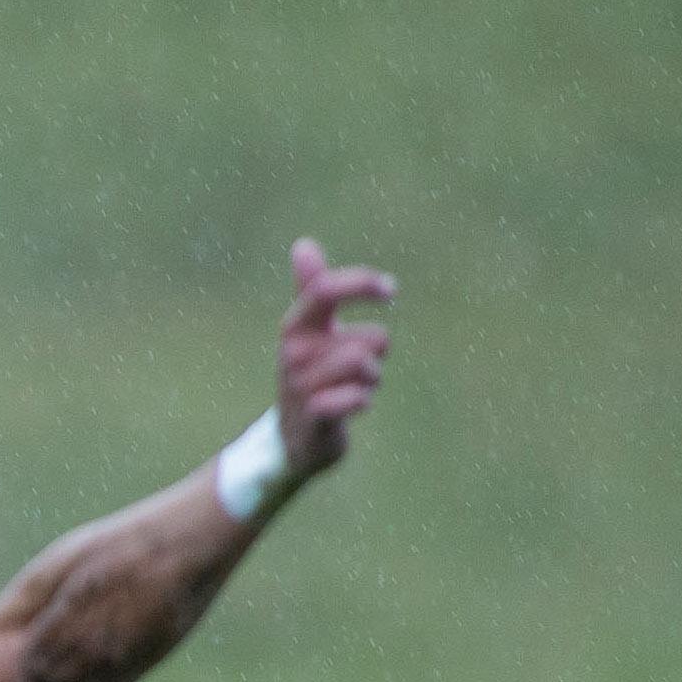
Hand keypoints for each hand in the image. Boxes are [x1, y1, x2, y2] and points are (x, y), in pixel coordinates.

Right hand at [272, 237, 394, 481]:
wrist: (293, 437)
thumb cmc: (311, 376)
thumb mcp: (311, 331)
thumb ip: (313, 289)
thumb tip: (302, 244)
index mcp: (296, 327)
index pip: (325, 290)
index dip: (361, 284)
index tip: (389, 291)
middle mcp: (293, 353)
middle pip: (370, 337)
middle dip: (376, 352)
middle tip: (357, 367)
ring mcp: (300, 386)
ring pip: (365, 365)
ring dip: (371, 378)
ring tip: (353, 388)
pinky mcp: (312, 416)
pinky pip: (353, 398)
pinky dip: (360, 401)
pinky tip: (349, 407)